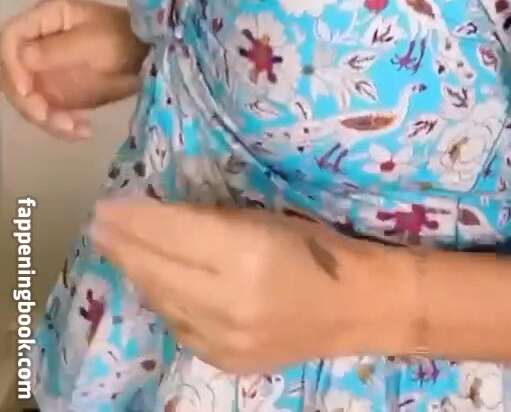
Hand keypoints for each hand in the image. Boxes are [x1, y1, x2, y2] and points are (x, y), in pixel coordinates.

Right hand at [0, 0, 147, 139]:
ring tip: (74, 129)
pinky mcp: (56, 90)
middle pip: (12, 73)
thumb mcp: (93, 41)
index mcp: (47, 18)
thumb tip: (22, 57)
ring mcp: (45, 67)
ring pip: (26, 97)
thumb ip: (56, 50)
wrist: (148, 55)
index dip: (11, 63)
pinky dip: (59, 124)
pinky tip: (82, 131)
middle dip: (27, 100)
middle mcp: (39, 41)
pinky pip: (46, 111)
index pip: (11, 36)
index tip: (25, 89)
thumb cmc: (124, 38)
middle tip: (47, 118)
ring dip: (45, 118)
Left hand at [88, 197, 383, 373]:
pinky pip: (179, 326)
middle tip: (98, 223)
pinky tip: (151, 280)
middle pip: (158, 269)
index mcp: (245, 253)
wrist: (357, 308)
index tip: (107, 205)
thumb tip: (162, 214)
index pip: (172, 234)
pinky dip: (161, 299)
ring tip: (116, 248)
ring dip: (137, 272)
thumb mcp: (267, 218)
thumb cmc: (318, 248)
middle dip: (123, 245)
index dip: (135, 219)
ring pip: (162, 301)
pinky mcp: (224, 361)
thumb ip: (214, 220)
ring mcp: (224, 338)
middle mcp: (229, 300)